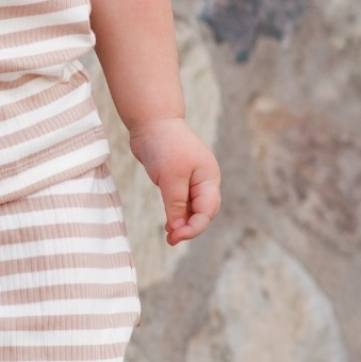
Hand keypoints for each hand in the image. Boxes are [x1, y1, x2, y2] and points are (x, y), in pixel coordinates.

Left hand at [128, 118, 220, 245]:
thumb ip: (176, 203)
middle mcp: (204, 181)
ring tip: (169, 236)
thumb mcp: (170, 177)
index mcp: (209, 178)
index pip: (207, 211)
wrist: (152, 122)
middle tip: (171, 239)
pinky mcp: (178, 179)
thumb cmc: (164, 145)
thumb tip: (178, 228)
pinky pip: (181, 202)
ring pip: (192, 209)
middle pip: (203, 212)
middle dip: (189, 228)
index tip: (176, 236)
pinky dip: (176, 213)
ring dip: (182, 223)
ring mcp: (192, 179)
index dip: (193, 227)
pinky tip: (168, 224)